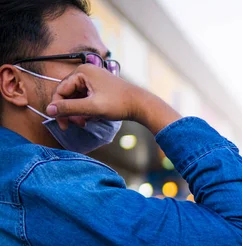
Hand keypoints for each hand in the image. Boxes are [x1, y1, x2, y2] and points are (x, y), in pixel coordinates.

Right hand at [46, 64, 180, 133]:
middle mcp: (86, 72)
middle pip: (67, 94)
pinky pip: (85, 99)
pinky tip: (92, 118)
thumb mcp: (92, 108)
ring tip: (85, 122)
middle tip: (76, 125)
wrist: (141, 105)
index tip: (63, 124)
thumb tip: (49, 110)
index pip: (60, 90)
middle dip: (70, 111)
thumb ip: (70, 108)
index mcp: (82, 72)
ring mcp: (93, 79)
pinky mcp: (98, 87)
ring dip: (78, 112)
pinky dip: (85, 110)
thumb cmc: (119, 104)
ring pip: (76, 98)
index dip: (59, 109)